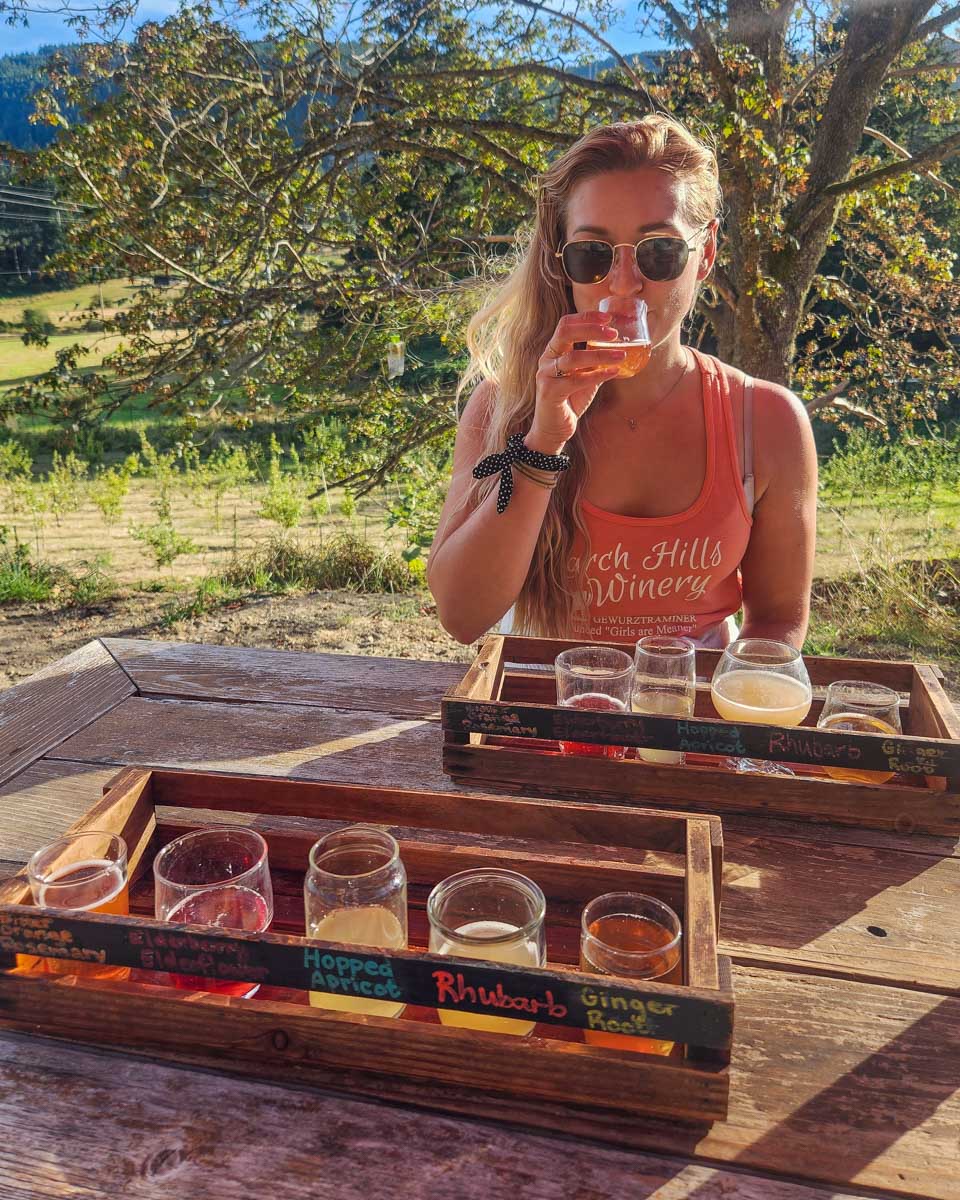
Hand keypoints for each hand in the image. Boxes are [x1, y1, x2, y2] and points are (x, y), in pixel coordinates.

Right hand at [528, 311, 625, 452]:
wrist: (554, 429)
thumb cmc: (569, 400)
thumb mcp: (585, 376)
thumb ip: (596, 363)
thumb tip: (621, 349)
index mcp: (554, 351)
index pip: (566, 324)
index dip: (587, 317)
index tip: (608, 317)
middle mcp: (547, 359)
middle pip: (566, 332)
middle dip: (592, 329)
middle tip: (614, 333)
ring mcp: (546, 375)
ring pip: (574, 357)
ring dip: (601, 354)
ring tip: (621, 355)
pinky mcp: (550, 392)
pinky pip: (576, 380)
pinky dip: (597, 375)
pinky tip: (614, 372)